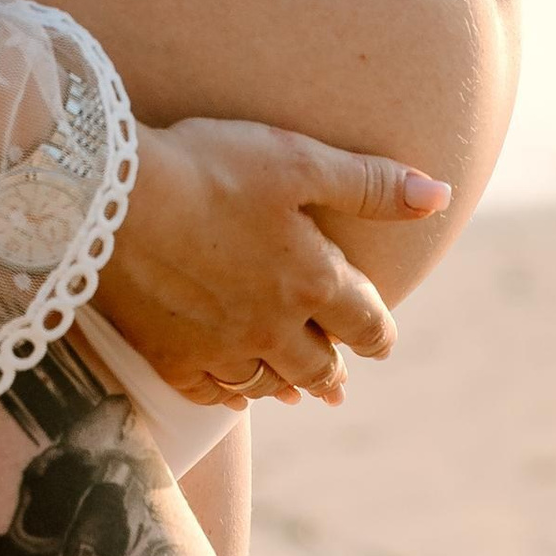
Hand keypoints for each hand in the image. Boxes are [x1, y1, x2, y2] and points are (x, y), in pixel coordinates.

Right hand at [97, 116, 451, 408]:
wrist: (115, 198)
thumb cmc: (211, 168)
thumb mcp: (299, 161)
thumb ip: (369, 184)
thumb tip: (440, 195)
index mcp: (312, 282)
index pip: (366, 323)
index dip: (378, 331)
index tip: (380, 338)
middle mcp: (273, 328)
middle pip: (318, 366)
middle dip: (334, 370)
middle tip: (339, 382)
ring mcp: (220, 349)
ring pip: (267, 384)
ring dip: (285, 385)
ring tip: (294, 390)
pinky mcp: (171, 357)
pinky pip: (213, 392)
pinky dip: (230, 394)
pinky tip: (233, 391)